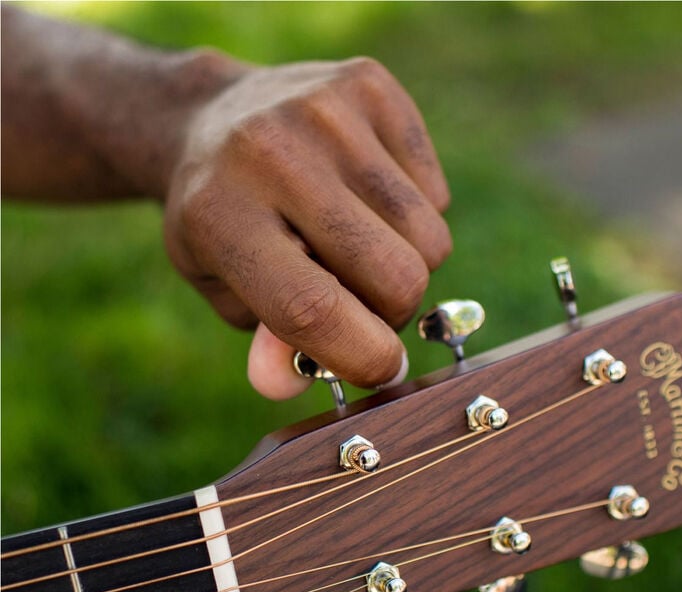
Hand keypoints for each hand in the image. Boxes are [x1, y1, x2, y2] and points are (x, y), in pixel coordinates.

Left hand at [162, 56, 450, 398]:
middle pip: (395, 277)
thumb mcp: (223, 287)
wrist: (214, 119)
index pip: (311, 309)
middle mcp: (273, 153)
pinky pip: (437, 194)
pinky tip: (366, 198)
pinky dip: (414, 215)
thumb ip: (266, 339)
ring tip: (360, 246)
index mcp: (221, 216)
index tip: (381, 370)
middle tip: (362, 302)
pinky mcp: (371, 85)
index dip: (361, 357)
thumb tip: (292, 384)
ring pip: (430, 240)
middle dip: (393, 312)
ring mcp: (327, 111)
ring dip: (406, 264)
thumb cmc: (223, 222)